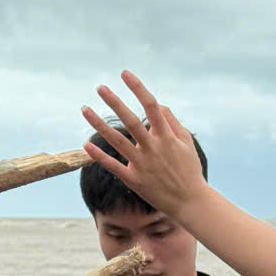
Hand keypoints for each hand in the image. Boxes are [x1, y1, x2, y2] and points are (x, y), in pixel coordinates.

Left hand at [81, 70, 206, 216]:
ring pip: (116, 140)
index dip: (138, 88)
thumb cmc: (188, 169)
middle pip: (130, 120)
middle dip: (114, 102)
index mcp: (167, 136)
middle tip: (100, 87)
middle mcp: (153, 147)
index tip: (125, 74)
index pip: (151, 105)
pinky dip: (98, 156)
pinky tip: (85, 145)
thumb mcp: (186, 142)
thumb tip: (158, 103)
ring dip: (99, 124)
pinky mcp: (133, 179)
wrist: (190, 201)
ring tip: (84, 109)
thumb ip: (171, 121)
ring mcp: (142, 163)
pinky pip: (113, 165)